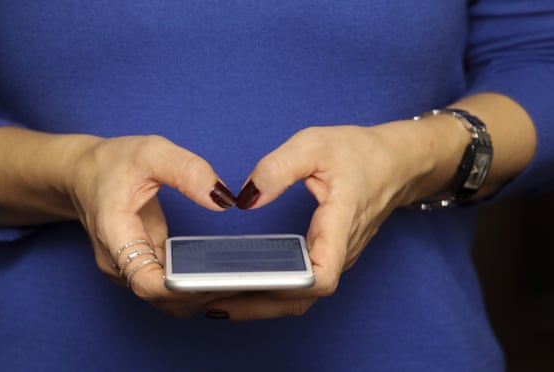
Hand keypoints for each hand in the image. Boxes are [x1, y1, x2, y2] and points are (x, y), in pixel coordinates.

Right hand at [65, 135, 237, 316]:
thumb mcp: (152, 152)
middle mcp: (117, 262)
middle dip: (200, 295)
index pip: (147, 283)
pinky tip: (218, 273)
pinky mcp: (140, 267)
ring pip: (165, 300)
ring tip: (235, 279)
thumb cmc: (112, 163)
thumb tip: (222, 200)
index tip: (217, 279)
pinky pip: (166, 288)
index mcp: (114, 234)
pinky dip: (191, 286)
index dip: (183, 290)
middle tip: (241, 280)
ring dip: (198, 295)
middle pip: (161, 299)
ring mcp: (127, 268)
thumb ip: (188, 172)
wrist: (83, 173)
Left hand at [206, 122, 439, 319]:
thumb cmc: (359, 153)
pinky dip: (272, 293)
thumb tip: (245, 200)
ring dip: (261, 304)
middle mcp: (341, 251)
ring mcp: (337, 258)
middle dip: (256, 305)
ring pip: (301, 297)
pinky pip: (302, 287)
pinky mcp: (330, 256)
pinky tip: (242, 286)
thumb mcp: (314, 144)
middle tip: (209, 301)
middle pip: (302, 297)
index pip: (322, 275)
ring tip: (215, 300)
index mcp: (341, 223)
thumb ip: (276, 169)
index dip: (287, 287)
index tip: (247, 286)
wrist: (396, 163)